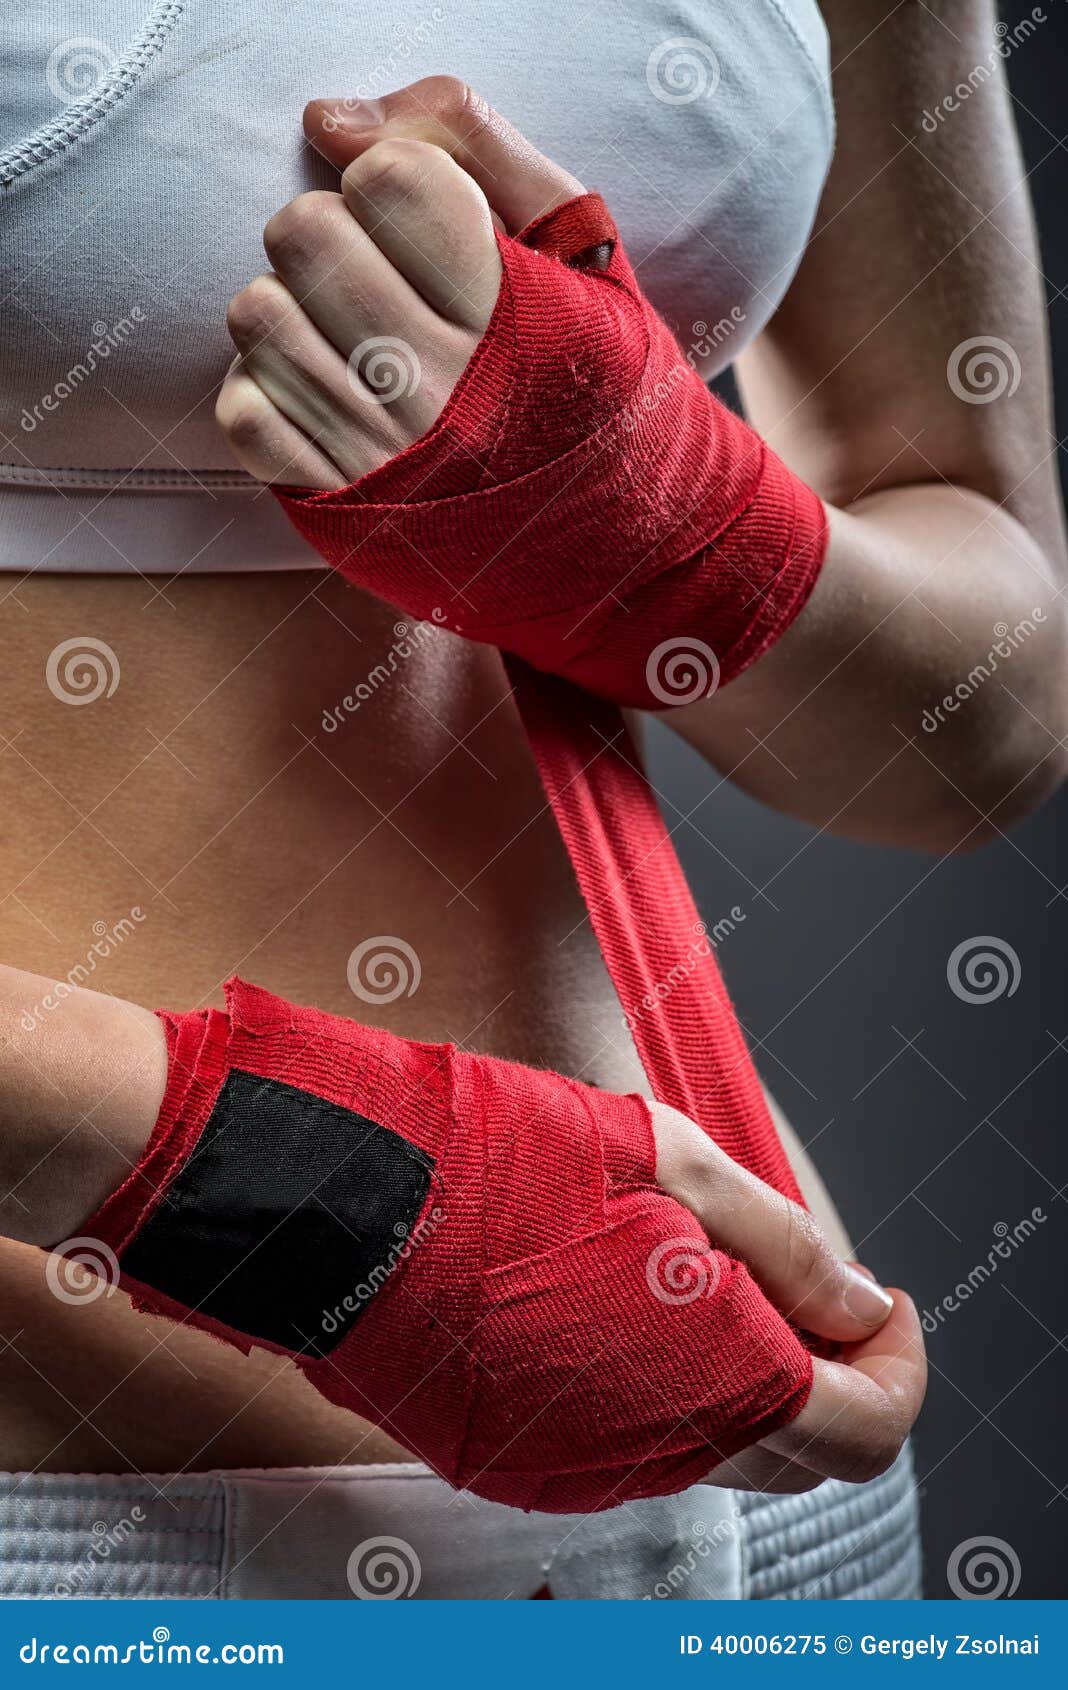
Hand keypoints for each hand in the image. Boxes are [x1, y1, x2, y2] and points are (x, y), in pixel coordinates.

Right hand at [1, 961, 923, 1496]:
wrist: (327, 1196)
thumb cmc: (491, 1153)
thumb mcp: (667, 1157)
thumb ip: (784, 1248)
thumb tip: (862, 1305)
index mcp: (712, 1378)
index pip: (871, 1424)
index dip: (900, 1360)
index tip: (884, 1298)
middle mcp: (652, 1451)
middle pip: (800, 1453)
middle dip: (831, 1374)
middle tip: (807, 1285)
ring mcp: (576, 1467)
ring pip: (712, 1448)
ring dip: (744, 1382)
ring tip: (707, 1278)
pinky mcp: (514, 1459)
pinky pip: (629, 1445)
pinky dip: (664, 1394)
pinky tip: (624, 1308)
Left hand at [216, 77, 580, 486]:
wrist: (617, 538)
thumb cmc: (592, 375)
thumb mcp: (578, 241)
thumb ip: (469, 143)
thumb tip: (327, 120)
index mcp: (508, 313)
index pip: (387, 177)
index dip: (391, 176)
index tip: (422, 223)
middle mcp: (439, 385)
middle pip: (304, 234)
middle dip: (332, 229)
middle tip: (376, 272)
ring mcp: (382, 450)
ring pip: (260, 315)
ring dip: (294, 308)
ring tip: (351, 336)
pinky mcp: (339, 505)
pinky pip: (245, 412)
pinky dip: (268, 390)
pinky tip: (324, 391)